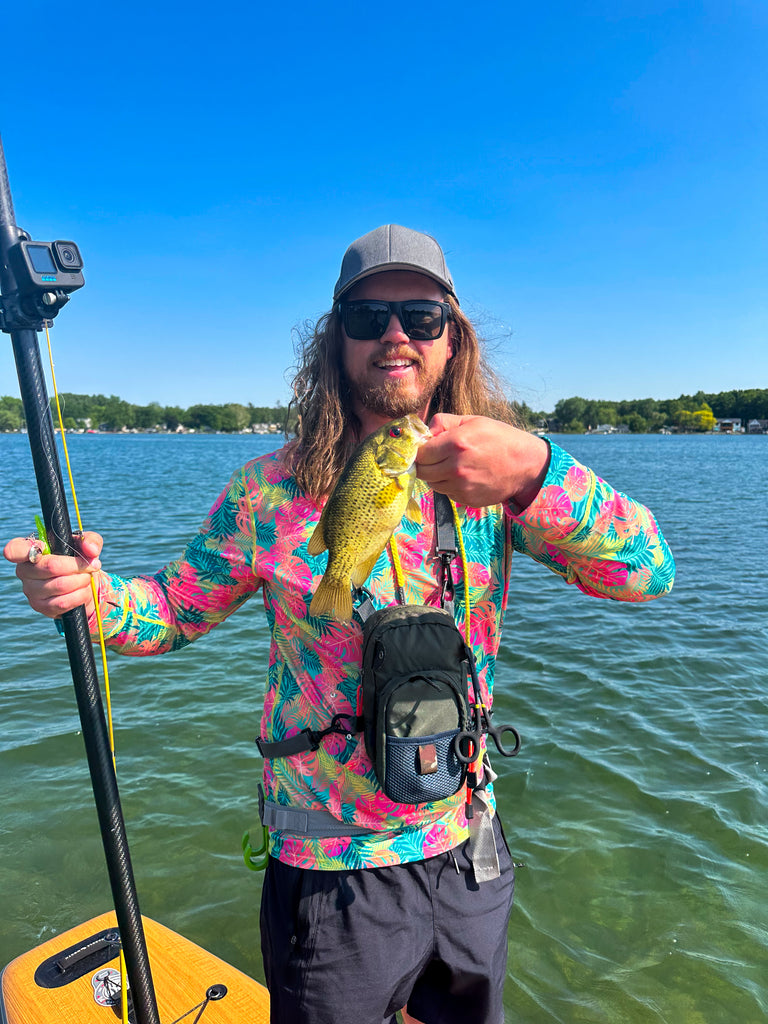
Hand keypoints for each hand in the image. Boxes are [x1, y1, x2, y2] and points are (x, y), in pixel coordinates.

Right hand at [3, 531, 103, 618]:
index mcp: (30, 550)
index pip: (15, 550)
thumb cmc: (78, 559)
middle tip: (91, 566)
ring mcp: (31, 591)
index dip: (28, 548)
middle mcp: (25, 571)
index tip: (44, 546)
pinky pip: (63, 602)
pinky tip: (84, 590)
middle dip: (78, 566)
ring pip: (61, 585)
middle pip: (51, 566)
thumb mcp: (86, 545)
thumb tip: (91, 550)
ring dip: (82, 581)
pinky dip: (80, 595)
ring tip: (88, 578)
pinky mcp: (41, 607)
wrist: (83, 584)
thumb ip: (90, 540)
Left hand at [415, 414, 549, 508]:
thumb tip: (424, 432)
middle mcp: (456, 467)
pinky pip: (447, 493)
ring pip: (433, 484)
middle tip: (436, 458)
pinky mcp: (467, 499)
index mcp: (455, 443)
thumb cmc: (500, 438)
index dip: (420, 450)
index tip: (427, 448)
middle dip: (426, 464)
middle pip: (422, 471)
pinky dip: (450, 485)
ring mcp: (461, 486)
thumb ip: (444, 422)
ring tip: (453, 465)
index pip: (420, 453)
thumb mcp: (472, 420)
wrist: (525, 465)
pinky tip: (464, 476)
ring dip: (437, 475)